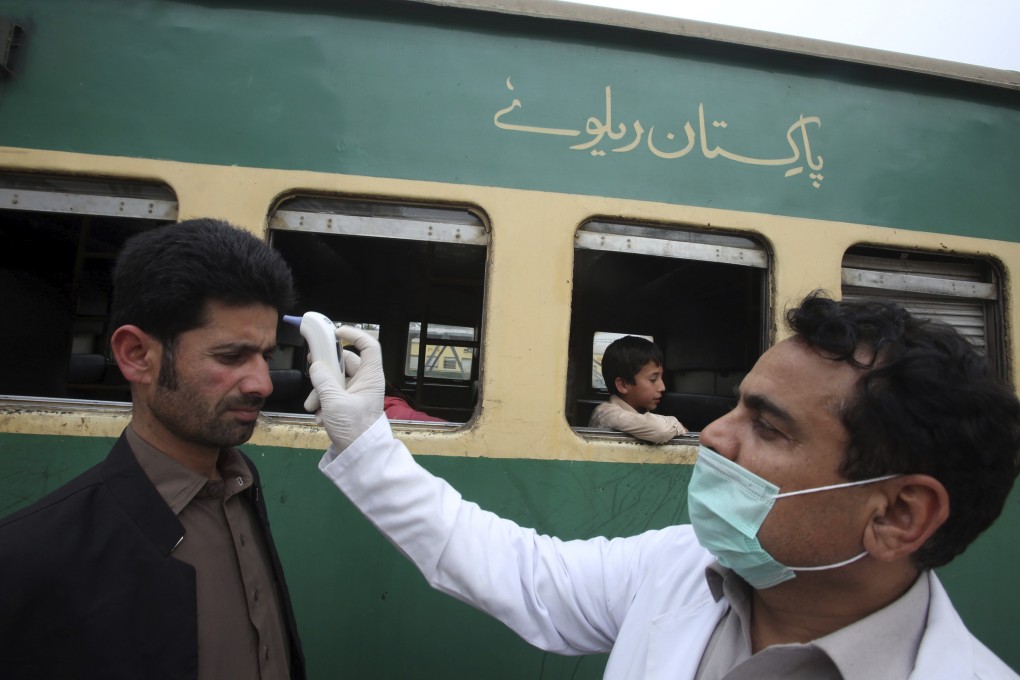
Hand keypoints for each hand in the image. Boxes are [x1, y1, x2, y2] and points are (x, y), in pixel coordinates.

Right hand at [304, 326, 384, 449]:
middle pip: (343, 362)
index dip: (354, 334)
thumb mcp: (335, 402)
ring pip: (334, 379)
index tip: (335, 332)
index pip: (369, 345)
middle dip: (324, 370)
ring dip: (320, 390)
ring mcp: (355, 392)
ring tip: (314, 405)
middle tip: (311, 369)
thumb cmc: (355, 429)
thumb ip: (323, 380)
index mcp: (370, 376)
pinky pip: (331, 394)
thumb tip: (315, 366)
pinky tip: (319, 415)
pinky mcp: (346, 403)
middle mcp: (364, 381)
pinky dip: (322, 402)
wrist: (358, 455)